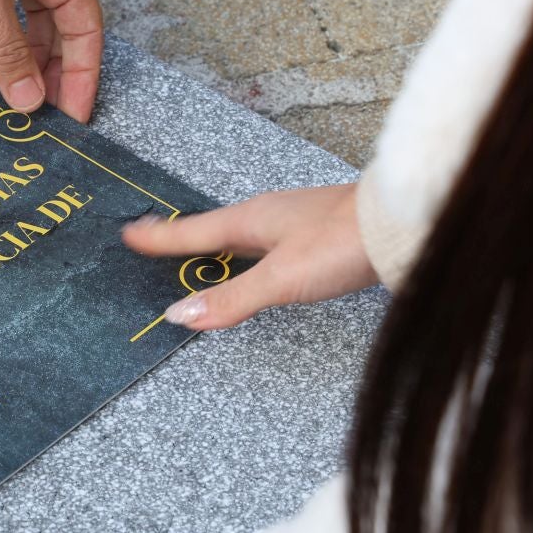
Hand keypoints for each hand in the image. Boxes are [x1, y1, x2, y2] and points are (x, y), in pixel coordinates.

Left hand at [0, 0, 102, 121]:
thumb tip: (28, 98)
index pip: (85, 28)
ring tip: (23, 102)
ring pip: (30, 26)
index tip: (74, 115)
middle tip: (48, 118)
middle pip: (61, 30)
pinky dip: (2, 47)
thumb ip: (6, 50)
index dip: (82, 74)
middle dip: (57, 74)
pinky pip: (1, 19)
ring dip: (28, 63)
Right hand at [123, 183, 378, 329]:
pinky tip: (259, 263)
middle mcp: (269, 216)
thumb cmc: (342, 244)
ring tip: (201, 255)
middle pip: (215, 230)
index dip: (159, 238)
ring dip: (219, 246)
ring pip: (244, 236)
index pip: (192, 232)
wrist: (404, 226)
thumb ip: (232, 300)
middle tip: (157, 243)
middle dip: (185, 239)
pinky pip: (267, 244)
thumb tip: (180, 316)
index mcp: (251, 220)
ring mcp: (295, 224)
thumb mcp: (280, 279)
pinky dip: (249, 255)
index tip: (129, 234)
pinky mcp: (319, 236)